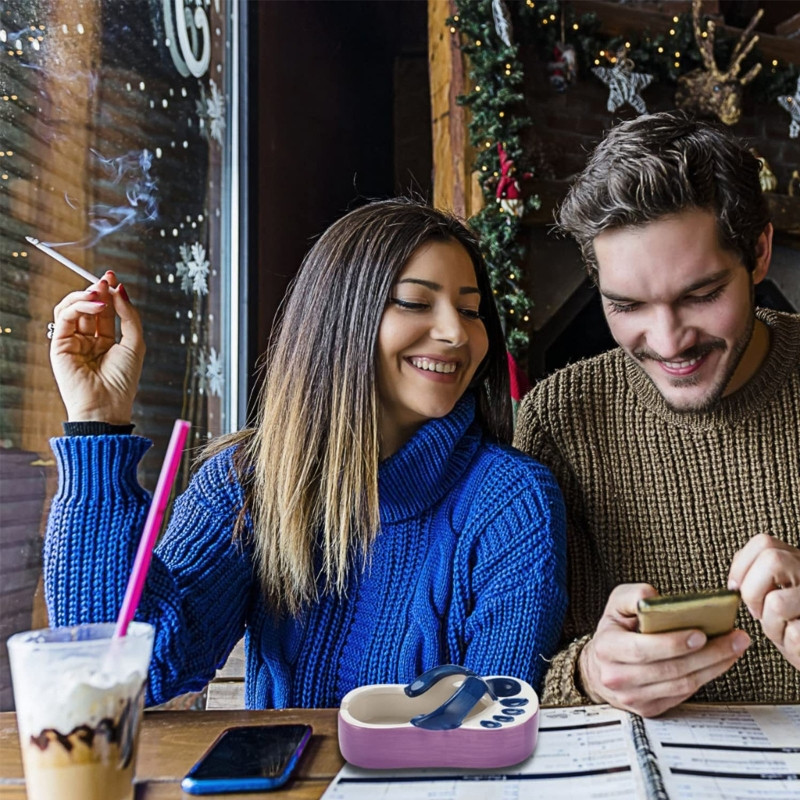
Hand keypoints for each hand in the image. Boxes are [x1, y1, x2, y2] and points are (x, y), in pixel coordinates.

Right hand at [50, 271, 144, 424]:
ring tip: (101, 292)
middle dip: (98, 290)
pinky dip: (79, 306)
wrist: (106, 405)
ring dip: (87, 296)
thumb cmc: (122, 381)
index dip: (108, 293)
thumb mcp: (135, 343)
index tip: (114, 277)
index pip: (104, 311)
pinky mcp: (59, 345)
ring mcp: (72, 342)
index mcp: (105, 342)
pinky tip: (95, 305)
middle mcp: (87, 341)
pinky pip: (65, 317)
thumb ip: (128, 316)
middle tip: (107, 279)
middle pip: (89, 307)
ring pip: (73, 308)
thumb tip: (120, 290)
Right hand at [579, 584, 750, 716]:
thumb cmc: (613, 632)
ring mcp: (634, 697)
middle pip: (671, 669)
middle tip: (734, 638)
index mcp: (607, 648)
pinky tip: (719, 662)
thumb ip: (633, 596)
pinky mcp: (649, 709)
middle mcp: (618, 677)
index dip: (672, 644)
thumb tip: (655, 597)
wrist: (598, 667)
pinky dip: (706, 677)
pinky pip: (683, 694)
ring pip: (682, 684)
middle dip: (708, 654)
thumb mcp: (615, 605)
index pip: (642, 650)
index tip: (700, 634)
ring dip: (714, 667)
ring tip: (734, 648)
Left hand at [729, 534, 799, 670]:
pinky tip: (793, 641)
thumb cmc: (790, 620)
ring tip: (780, 629)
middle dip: (751, 591)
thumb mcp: (772, 589)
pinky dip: (786, 641)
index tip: (736, 588)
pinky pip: (794, 633)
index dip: (741, 566)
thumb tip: (735, 582)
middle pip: (771, 561)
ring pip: (777, 602)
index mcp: (797, 560)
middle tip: (756, 610)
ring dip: (769, 623)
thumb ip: (756, 573)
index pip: (763, 542)